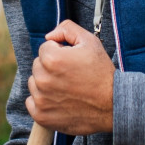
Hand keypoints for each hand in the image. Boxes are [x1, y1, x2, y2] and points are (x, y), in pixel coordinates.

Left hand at [26, 20, 113, 135]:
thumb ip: (67, 29)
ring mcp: (41, 99)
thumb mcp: (90, 42)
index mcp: (52, 59)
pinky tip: (59, 100)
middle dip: (51, 67)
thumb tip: (49, 36)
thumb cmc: (102, 73)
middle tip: (70, 75)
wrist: (113, 105)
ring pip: (34, 83)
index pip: (45, 48)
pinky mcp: (42, 116)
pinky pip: (31, 102)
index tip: (72, 61)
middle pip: (38, 65)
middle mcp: (43, 80)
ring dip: (46, 84)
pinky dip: (42, 101)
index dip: (60, 52)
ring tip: (66, 88)